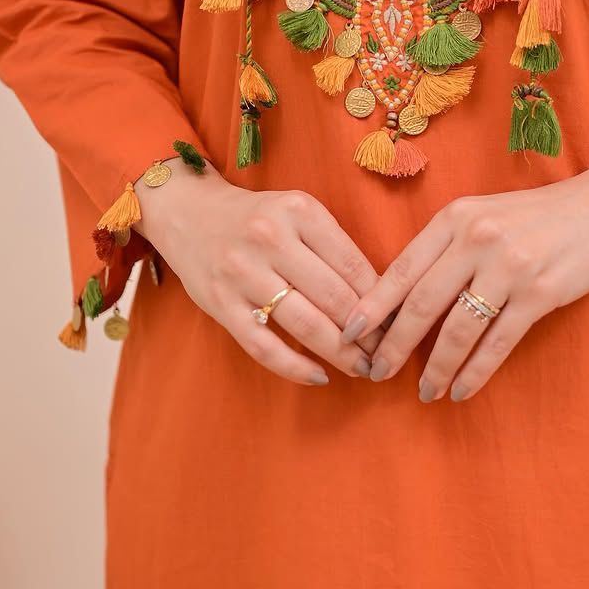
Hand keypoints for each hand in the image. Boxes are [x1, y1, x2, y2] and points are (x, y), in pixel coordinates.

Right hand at [133, 162, 382, 385]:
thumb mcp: (299, 213)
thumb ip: (333, 247)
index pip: (354, 265)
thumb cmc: (258, 218)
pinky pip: (263, 346)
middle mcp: (270, 239)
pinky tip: (319, 376)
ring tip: (362, 368)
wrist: (188, 213)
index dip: (382, 301)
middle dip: (368, 333)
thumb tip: (381, 299)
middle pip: (334, 297)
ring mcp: (242, 273)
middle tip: (388, 354)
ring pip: (304, 324)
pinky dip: (295, 367)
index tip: (400, 324)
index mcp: (299, 212)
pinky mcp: (220, 304)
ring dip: (340, 354)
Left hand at [339, 156, 588, 401]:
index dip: (372, 307)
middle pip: (422, 303)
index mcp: (456, 217)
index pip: (402, 268)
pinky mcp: (541, 293)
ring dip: (436, 367)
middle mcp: (478, 239)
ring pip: (458, 329)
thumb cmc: (537, 217)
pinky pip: (498, 342)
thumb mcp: (484, 215)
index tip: (349, 334)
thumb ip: (446, 247)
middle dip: (394, 345)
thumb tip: (401, 299)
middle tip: (376, 373)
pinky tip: (461, 389)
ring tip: (425, 392)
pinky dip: (475, 371)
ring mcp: (510, 266)